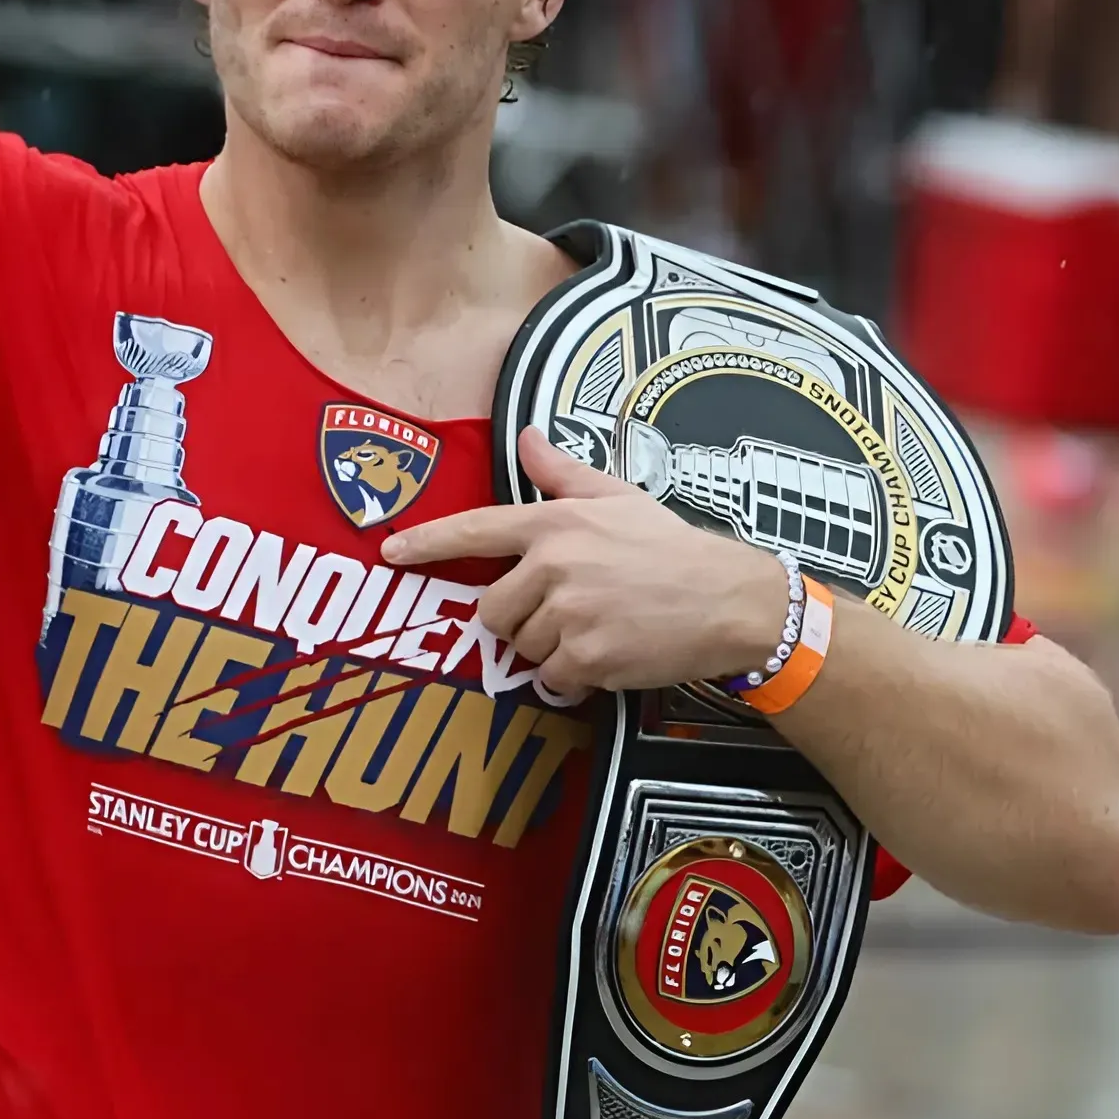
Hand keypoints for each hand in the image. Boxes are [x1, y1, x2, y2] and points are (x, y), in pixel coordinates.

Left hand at [379, 426, 789, 698]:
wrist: (728, 599)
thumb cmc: (671, 545)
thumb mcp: (616, 496)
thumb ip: (562, 473)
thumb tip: (525, 439)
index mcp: (553, 523)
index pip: (474, 530)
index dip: (426, 542)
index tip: (390, 552)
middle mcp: (553, 565)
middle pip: (492, 607)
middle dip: (519, 616)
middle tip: (565, 609)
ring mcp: (568, 613)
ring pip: (522, 646)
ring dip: (549, 647)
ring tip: (595, 627)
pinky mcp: (587, 657)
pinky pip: (550, 679)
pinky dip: (570, 677)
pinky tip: (606, 654)